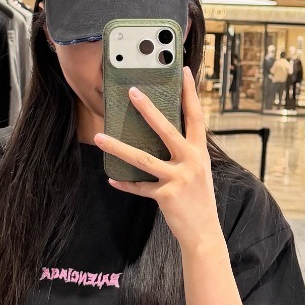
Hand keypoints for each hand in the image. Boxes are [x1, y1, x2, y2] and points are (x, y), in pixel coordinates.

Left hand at [94, 68, 223, 255]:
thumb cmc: (199, 200)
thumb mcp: (198, 171)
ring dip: (118, 147)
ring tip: (100, 137)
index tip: (186, 71)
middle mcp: (191, 161)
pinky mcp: (166, 195)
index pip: (196, 116)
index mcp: (200, 152)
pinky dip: (125, 183)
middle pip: (166, 129)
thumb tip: (162, 134)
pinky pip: (139, 186)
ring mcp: (178, 178)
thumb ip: (184, 153)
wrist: (205, 233)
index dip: (191, 93)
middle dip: (148, 109)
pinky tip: (112, 178)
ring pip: (142, 158)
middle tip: (132, 91)